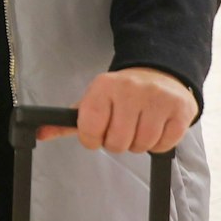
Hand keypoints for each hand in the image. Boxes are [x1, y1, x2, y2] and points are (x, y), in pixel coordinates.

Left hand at [39, 68, 196, 153]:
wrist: (159, 73)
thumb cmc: (121, 94)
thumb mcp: (93, 101)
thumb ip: (67, 121)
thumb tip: (40, 134)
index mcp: (103, 86)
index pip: (89, 128)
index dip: (91, 139)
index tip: (97, 134)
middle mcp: (130, 90)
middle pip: (117, 142)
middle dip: (117, 142)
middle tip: (122, 128)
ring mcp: (157, 99)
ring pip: (141, 146)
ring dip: (138, 144)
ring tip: (139, 126)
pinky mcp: (180, 111)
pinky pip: (164, 145)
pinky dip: (159, 144)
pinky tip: (156, 128)